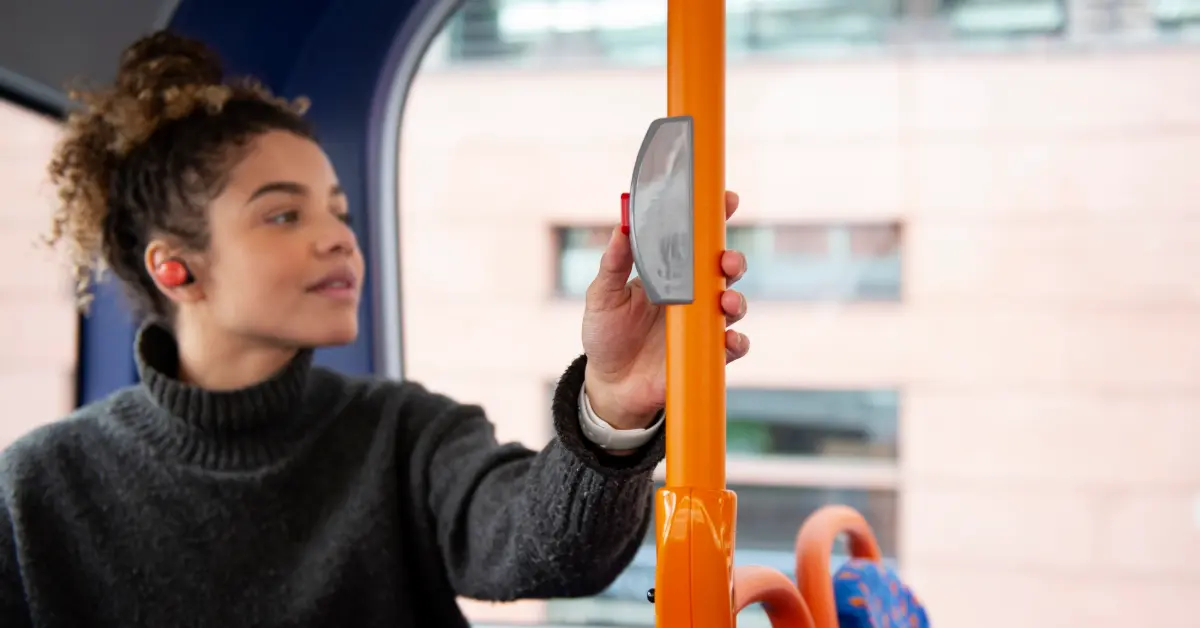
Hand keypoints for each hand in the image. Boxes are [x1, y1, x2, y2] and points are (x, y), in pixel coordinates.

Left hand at [581, 190, 749, 431]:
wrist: (610, 383)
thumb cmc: (606, 334)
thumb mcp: (603, 296)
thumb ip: (613, 264)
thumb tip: (620, 227)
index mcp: (669, 274)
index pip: (697, 241)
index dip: (715, 220)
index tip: (727, 200)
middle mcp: (692, 296)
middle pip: (723, 270)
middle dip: (732, 261)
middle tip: (726, 262)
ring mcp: (701, 325)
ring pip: (733, 305)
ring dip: (737, 300)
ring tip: (726, 303)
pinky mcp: (705, 354)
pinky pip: (731, 347)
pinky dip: (736, 343)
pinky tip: (729, 341)